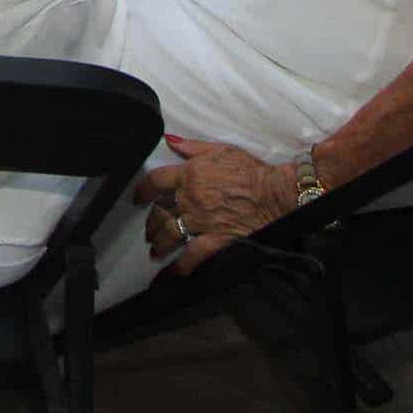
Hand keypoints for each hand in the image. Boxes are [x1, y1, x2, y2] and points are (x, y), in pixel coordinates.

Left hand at [130, 138, 301, 274]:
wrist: (275, 192)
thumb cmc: (251, 170)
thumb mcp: (220, 150)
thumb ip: (192, 147)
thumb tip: (170, 140)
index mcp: (189, 175)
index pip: (155, 182)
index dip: (142, 190)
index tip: (137, 198)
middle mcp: (190, 199)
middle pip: (160, 212)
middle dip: (151, 223)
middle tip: (149, 230)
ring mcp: (201, 220)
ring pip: (170, 233)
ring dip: (159, 243)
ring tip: (155, 250)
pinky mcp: (216, 238)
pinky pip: (193, 254)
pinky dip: (182, 265)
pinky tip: (175, 272)